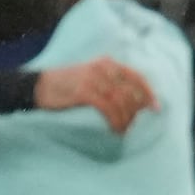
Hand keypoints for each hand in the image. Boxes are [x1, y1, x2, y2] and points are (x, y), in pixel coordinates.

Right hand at [35, 57, 159, 133]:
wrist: (39, 86)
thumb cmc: (67, 86)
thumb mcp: (91, 77)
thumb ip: (110, 83)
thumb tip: (133, 102)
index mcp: (107, 63)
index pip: (136, 76)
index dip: (148, 93)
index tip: (156, 108)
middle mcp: (102, 68)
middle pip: (130, 91)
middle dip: (135, 112)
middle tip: (133, 125)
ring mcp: (93, 79)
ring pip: (121, 102)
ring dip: (126, 120)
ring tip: (123, 131)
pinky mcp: (84, 92)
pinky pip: (108, 109)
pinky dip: (115, 121)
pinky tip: (116, 130)